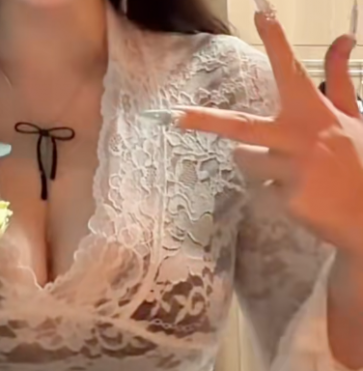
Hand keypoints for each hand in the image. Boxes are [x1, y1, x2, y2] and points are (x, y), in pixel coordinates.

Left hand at [152, 5, 362, 257]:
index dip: (277, 41)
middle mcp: (301, 137)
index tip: (261, 13)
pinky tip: (302, 196)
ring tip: (291, 171)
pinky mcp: (288, 200)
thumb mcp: (353, 117)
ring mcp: (294, 170)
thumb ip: (340, 79)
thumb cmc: (358, 160)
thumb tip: (343, 37)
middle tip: (177, 116)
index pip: (293, 70)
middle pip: (241, 127)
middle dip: (206, 120)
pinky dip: (275, 194)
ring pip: (247, 162)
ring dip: (257, 165)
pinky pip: (263, 192)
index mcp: (315, 112)